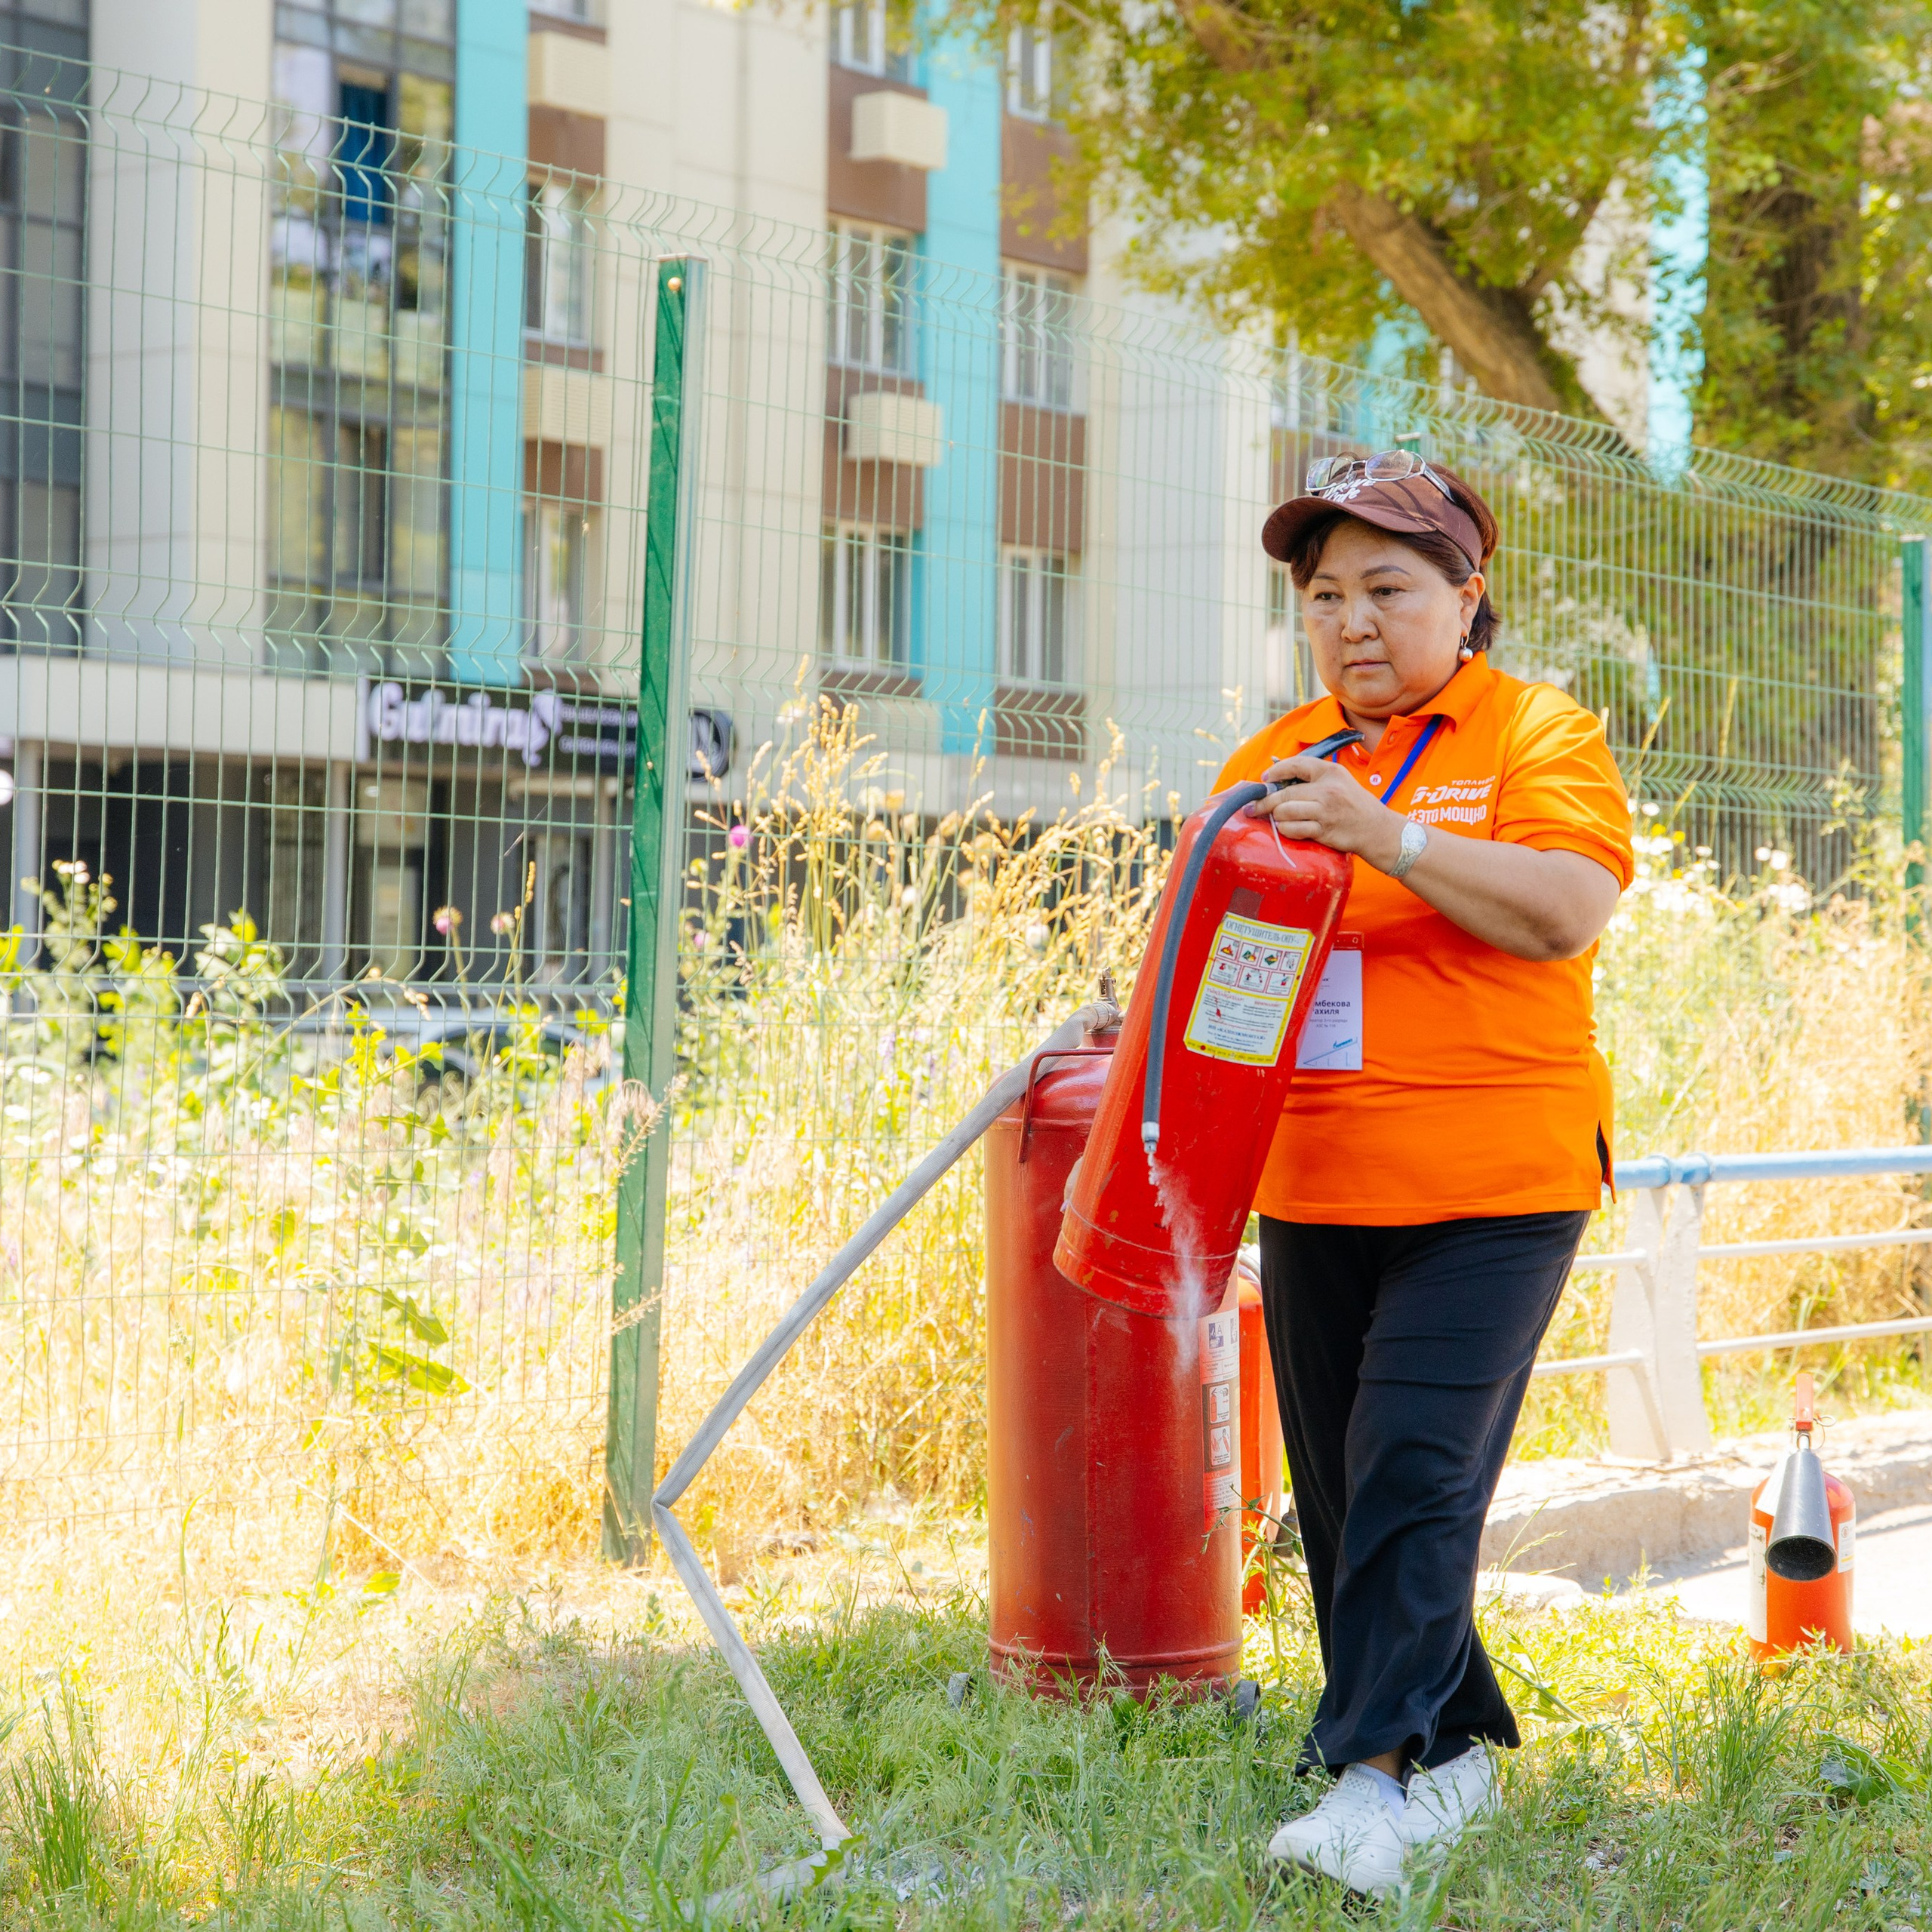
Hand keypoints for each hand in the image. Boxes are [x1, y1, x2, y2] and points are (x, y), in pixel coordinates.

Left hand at [1247, 754, 1405, 870]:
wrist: (1377, 829)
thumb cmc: (1354, 805)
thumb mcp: (1340, 781)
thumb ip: (1313, 777)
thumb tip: (1277, 778)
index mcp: (1330, 772)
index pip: (1296, 764)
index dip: (1276, 771)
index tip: (1265, 779)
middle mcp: (1327, 789)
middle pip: (1284, 793)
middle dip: (1264, 801)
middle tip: (1253, 807)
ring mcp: (1325, 811)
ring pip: (1285, 811)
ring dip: (1276, 816)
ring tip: (1277, 818)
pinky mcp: (1323, 830)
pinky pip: (1293, 829)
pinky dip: (1285, 829)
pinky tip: (1287, 828)